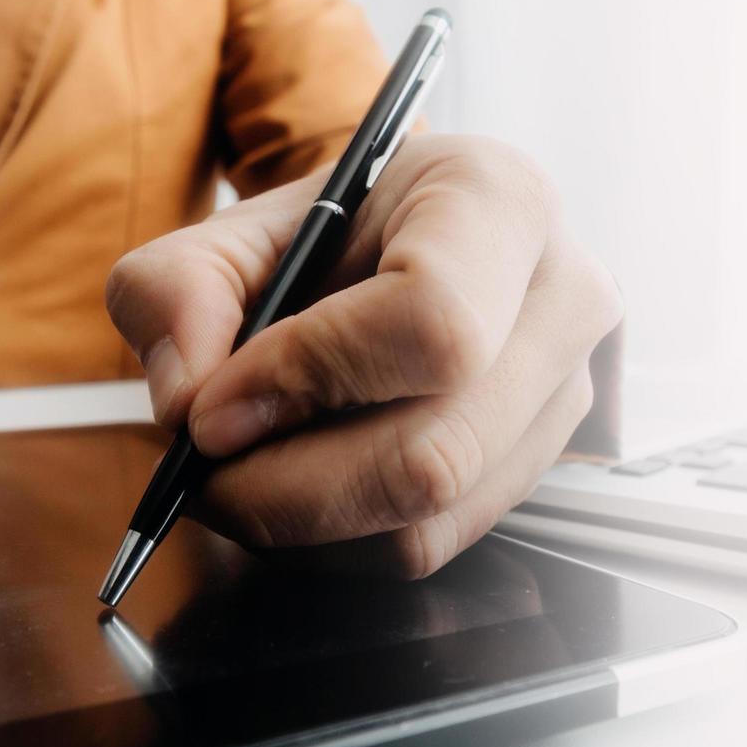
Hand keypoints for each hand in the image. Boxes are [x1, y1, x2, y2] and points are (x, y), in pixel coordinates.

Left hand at [107, 135, 617, 577]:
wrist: (404, 246)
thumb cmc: (330, 231)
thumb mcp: (229, 230)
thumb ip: (177, 292)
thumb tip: (188, 403)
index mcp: (502, 201)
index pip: (433, 321)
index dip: (311, 377)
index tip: (212, 408)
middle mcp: (566, 298)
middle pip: (436, 453)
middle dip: (288, 485)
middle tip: (203, 471)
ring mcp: (569, 393)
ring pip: (430, 517)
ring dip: (303, 522)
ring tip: (240, 473)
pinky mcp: (542, 467)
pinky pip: (430, 545)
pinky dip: (338, 538)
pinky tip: (298, 484)